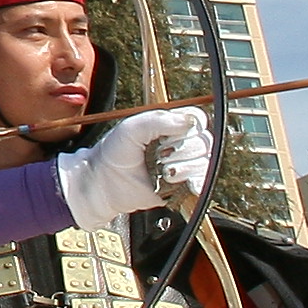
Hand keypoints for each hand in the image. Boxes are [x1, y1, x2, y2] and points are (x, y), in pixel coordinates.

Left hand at [57, 105, 214, 224]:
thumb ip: (157, 121)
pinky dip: (196, 182)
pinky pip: (202, 184)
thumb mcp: (131, 128)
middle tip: (158, 155)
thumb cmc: (114, 153)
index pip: (197, 120)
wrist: (103, 184)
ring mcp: (183, 166)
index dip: (190, 126)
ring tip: (161, 171)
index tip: (169, 135)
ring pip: (203, 163)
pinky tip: (180, 181)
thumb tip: (188, 121)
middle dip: (182, 149)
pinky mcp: (182, 187)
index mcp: (171, 126)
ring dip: (182, 167)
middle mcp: (181, 144)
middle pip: (203, 142)